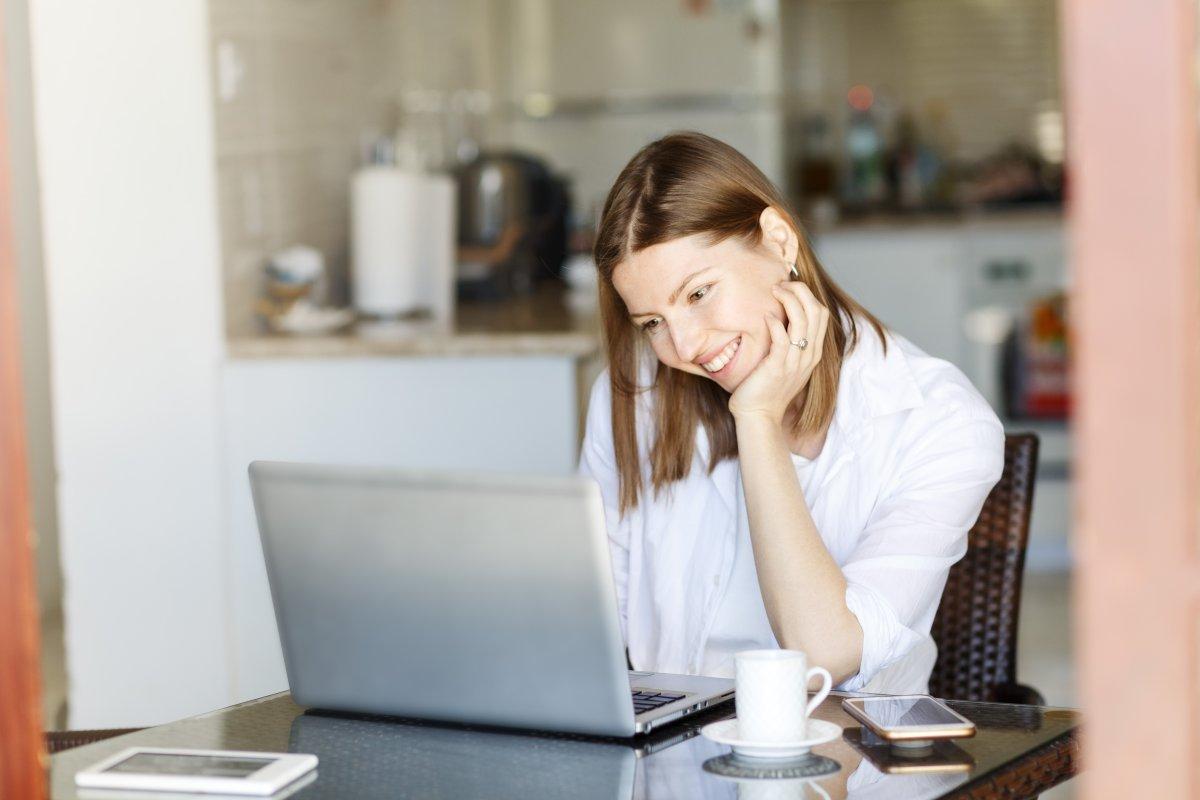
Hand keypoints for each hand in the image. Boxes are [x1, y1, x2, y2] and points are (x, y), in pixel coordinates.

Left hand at [728, 281, 829, 424]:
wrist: (759, 416)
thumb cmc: (766, 388)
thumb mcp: (785, 363)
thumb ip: (788, 343)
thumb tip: (779, 318)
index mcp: (812, 352)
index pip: (821, 314)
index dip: (807, 295)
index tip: (789, 287)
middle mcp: (808, 355)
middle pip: (816, 311)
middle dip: (801, 291)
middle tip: (781, 284)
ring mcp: (795, 361)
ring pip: (802, 321)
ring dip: (789, 300)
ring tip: (775, 290)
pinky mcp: (778, 367)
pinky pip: (782, 340)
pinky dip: (776, 324)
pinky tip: (767, 316)